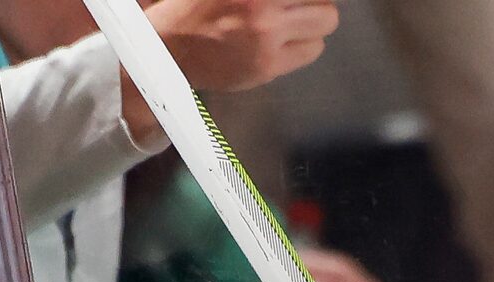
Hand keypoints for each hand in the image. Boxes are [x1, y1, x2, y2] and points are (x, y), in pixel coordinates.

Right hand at [143, 0, 338, 92]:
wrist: (168, 47)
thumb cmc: (196, 8)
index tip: (301, 0)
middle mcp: (256, 3)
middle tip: (301, 3)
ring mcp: (263, 34)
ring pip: (325, 21)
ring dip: (314, 20)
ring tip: (292, 19)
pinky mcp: (269, 64)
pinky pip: (313, 49)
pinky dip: (305, 43)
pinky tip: (283, 39)